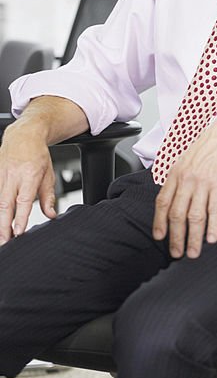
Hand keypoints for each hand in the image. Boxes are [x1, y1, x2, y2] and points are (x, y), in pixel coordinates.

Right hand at [0, 127, 57, 243]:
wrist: (23, 136)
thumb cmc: (38, 155)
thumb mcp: (49, 174)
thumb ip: (48, 196)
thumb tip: (51, 215)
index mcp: (29, 174)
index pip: (24, 200)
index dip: (21, 217)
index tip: (19, 231)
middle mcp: (13, 176)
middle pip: (5, 205)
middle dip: (3, 225)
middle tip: (5, 241)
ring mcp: (1, 175)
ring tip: (0, 236)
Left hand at [152, 112, 216, 258]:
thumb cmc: (211, 144)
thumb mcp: (186, 157)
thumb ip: (179, 176)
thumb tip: (174, 194)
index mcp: (176, 173)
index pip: (163, 202)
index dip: (159, 222)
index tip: (160, 237)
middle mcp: (187, 179)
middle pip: (177, 214)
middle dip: (176, 237)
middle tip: (177, 252)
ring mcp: (203, 182)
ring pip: (195, 216)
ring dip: (194, 237)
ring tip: (194, 251)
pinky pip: (215, 210)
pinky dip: (213, 226)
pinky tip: (212, 238)